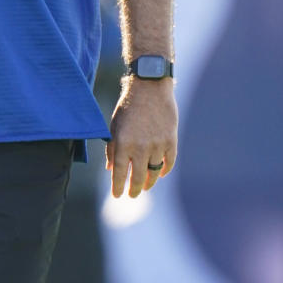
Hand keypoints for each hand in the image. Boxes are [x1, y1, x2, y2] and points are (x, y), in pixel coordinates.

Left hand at [107, 78, 177, 197]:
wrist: (149, 86)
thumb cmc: (128, 106)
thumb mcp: (114, 126)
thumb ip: (112, 149)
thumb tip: (111, 170)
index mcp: (123, 143)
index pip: (120, 174)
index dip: (118, 187)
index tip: (117, 196)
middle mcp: (141, 146)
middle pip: (138, 177)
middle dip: (134, 189)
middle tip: (132, 195)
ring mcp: (158, 144)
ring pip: (154, 172)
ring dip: (149, 182)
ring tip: (145, 186)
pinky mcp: (171, 140)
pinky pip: (169, 162)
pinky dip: (165, 170)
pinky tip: (160, 173)